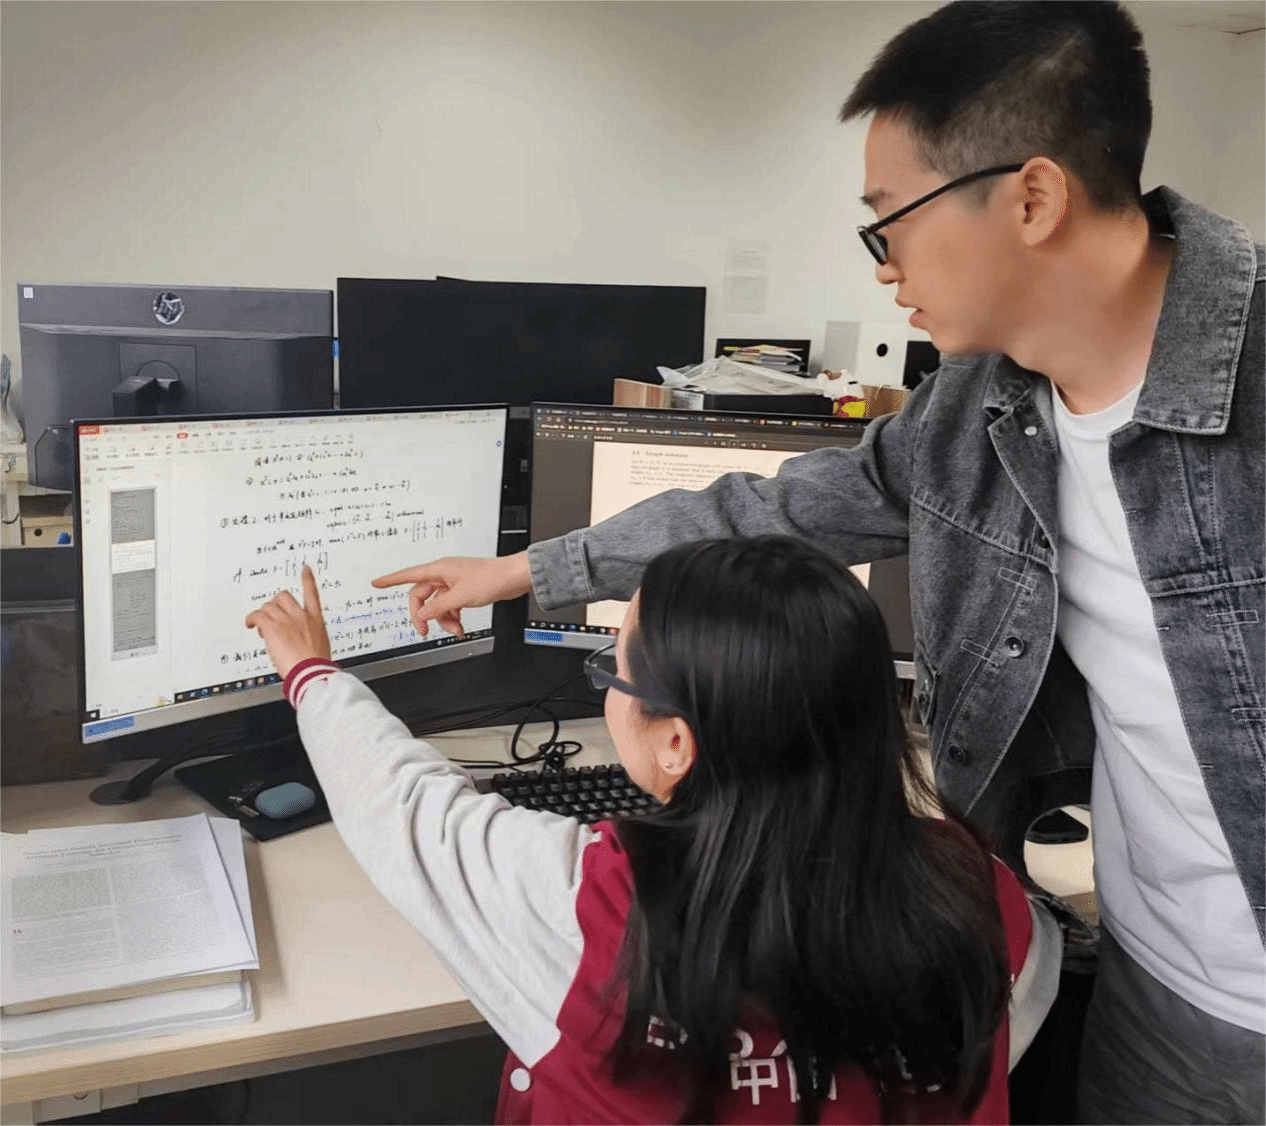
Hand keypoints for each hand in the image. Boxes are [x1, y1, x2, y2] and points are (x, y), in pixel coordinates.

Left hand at [244, 565, 331, 678]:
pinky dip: (251, 619)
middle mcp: (301, 616)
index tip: (305, 569)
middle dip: (274, 604)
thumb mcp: (320, 646)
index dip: (308, 579)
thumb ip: (310, 637)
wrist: (312, 672)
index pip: (312, 593)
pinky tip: (250, 624)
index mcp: (316, 620)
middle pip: (283, 596)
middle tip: (271, 616)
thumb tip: (303, 642)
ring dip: (263, 615)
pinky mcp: (273, 628)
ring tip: (261, 627)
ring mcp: (286, 621)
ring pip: (268, 606)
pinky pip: (257, 615)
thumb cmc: (316, 664)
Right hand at [371, 552, 531, 637]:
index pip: (408, 575)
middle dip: (424, 615)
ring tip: (454, 629)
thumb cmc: (492, 578)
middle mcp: (444, 575)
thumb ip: (438, 607)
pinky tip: (459, 626)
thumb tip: (423, 615)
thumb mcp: (460, 596)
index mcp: (439, 569)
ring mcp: (453, 583)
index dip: (390, 580)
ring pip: (437, 605)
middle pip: (422, 596)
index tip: (376, 583)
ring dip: (443, 620)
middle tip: (425, 631)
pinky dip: (452, 618)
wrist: (513, 578)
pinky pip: (449, 607)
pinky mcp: (463, 591)